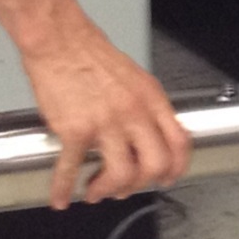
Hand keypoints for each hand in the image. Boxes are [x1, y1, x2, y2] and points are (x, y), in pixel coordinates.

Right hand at [20, 21, 192, 206]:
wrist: (59, 40)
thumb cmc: (91, 54)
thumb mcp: (134, 77)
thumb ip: (146, 106)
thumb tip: (151, 133)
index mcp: (151, 99)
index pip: (179, 142)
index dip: (176, 168)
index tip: (167, 178)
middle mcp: (134, 112)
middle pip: (155, 165)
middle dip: (141, 184)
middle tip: (126, 188)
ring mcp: (106, 123)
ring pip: (122, 174)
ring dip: (108, 190)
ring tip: (95, 191)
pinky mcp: (75, 130)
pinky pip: (71, 169)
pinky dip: (64, 189)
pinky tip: (61, 197)